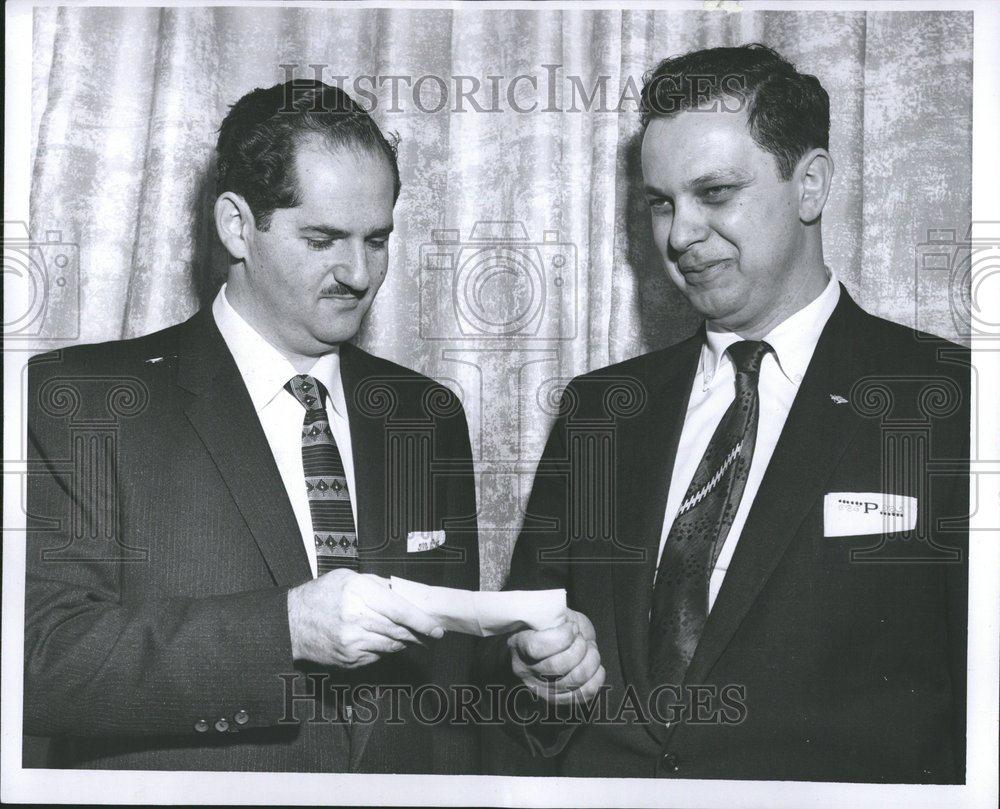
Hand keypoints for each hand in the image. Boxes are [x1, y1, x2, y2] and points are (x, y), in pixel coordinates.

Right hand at [287, 569, 443, 667]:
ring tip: (412, 637)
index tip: (436, 628)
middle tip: (430, 633)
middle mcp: (356, 619)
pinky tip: (387, 642)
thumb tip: (402, 593)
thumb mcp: (347, 578)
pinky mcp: (348, 659)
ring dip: (405, 642)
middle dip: (418, 633)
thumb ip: (376, 585)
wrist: (291, 623)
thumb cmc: (320, 596)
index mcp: (358, 594)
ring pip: (391, 645)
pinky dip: (386, 649)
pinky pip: (377, 655)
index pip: (400, 610)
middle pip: (399, 630)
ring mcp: (352, 642)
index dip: (422, 621)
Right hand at [508, 609, 604, 704]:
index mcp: (518, 645)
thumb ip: (555, 617)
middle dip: (579, 648)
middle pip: (558, 666)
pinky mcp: (558, 699)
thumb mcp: (548, 613)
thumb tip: (568, 625)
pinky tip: (596, 665)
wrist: (549, 641)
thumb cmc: (550, 624)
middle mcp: (526, 671)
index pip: (537, 648)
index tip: (571, 626)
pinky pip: (583, 694)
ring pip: (573, 680)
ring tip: (591, 648)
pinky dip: (596, 679)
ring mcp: (541, 688)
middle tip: (582, 637)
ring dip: (591, 661)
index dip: (562, 636)